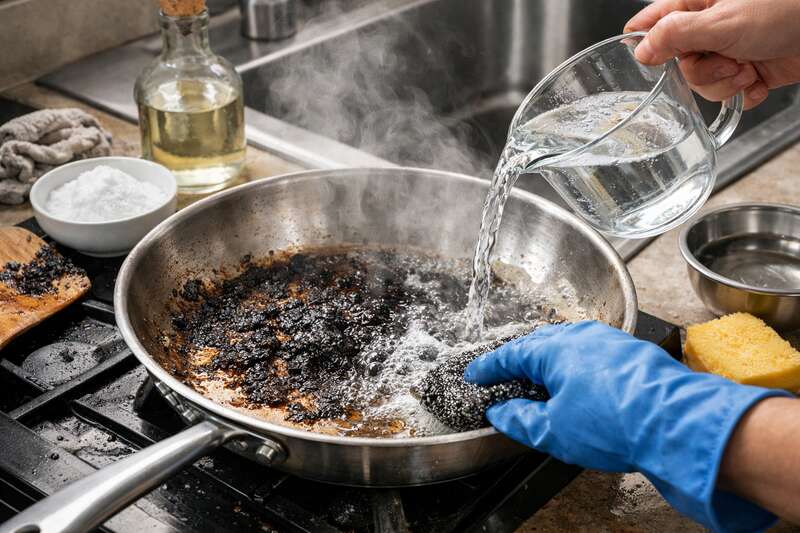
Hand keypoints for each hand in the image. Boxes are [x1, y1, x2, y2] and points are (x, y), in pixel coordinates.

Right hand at [465, 321, 789, 530]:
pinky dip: (578, 366)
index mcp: (554, 349)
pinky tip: (582, 385)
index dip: (489, 367)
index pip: (510, 355)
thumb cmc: (615, 423)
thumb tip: (500, 412)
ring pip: (569, 347)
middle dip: (520, 361)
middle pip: (539, 345)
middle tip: (506, 377)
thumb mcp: (554, 431)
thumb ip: (520, 420)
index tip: (475, 374)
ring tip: (543, 383)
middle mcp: (581, 336)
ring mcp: (610, 341)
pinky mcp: (632, 353)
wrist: (677, 422)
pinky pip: (594, 353)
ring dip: (551, 363)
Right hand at [624, 0, 799, 108]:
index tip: (658, 61)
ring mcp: (727, 50)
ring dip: (726, 84)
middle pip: (679, 65)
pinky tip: (758, 80)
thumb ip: (674, 35)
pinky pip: (728, 95)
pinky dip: (744, 94)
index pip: (650, 23)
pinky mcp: (747, 71)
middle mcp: (708, 28)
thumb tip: (640, 50)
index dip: (646, 45)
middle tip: (727, 60)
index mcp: (695, 5)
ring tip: (749, 68)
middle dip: (703, 72)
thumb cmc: (786, 9)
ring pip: (703, 84)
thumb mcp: (721, 22)